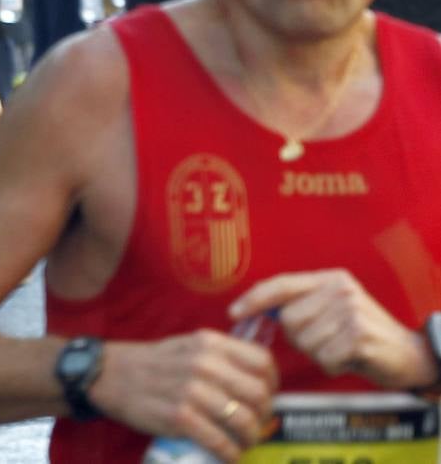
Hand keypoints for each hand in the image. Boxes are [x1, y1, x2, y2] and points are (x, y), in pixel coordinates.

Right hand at [88, 332, 278, 462]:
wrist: (109, 375)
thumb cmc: (153, 363)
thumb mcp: (187, 346)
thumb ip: (221, 358)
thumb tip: (257, 384)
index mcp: (209, 343)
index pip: (262, 361)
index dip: (271, 383)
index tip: (264, 396)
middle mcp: (204, 364)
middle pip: (259, 395)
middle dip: (263, 416)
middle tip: (252, 425)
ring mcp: (192, 391)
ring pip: (244, 421)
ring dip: (249, 438)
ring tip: (241, 442)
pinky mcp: (179, 417)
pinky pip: (220, 441)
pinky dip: (230, 454)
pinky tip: (227, 455)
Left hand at [230, 269, 436, 389]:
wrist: (413, 356)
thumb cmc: (363, 336)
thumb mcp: (334, 310)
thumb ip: (302, 305)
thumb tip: (258, 311)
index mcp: (330, 278)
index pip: (281, 284)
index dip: (254, 299)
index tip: (233, 313)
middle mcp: (340, 289)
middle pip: (289, 319)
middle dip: (302, 338)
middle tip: (329, 341)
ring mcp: (351, 311)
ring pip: (305, 341)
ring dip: (320, 354)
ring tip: (342, 349)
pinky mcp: (359, 336)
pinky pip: (324, 357)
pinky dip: (334, 365)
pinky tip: (351, 359)